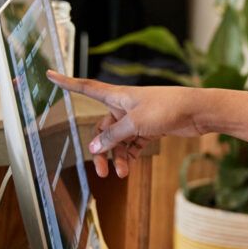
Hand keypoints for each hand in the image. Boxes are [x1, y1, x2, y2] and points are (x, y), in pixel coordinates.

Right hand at [46, 70, 202, 177]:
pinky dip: (129, 156)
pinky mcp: (149, 128)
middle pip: (102, 128)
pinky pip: (132, 144)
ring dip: (117, 157)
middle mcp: (125, 105)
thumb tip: (94, 148)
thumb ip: (113, 137)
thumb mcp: (135, 123)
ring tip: (121, 173)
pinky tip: (128, 168)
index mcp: (118, 96)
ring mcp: (137, 117)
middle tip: (101, 171)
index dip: (67, 82)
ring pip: (117, 139)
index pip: (86, 87)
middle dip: (100, 149)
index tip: (50, 75)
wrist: (197, 111)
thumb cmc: (167, 108)